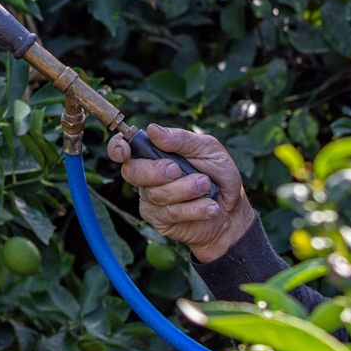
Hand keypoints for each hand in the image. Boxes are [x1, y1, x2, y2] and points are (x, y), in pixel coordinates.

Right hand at [106, 124, 256, 263]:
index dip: (117, 149)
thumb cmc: (219, 176)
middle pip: (132, 172)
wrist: (234, 212)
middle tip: (178, 170)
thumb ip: (181, 139)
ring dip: (185, 190)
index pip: (122, 148)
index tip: (125, 150)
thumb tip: (152, 130)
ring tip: (207, 187)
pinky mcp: (160, 220)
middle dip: (156, 171)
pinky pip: (170, 213)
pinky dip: (193, 209)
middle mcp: (146, 175)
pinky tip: (210, 207)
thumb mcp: (208, 149)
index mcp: (153, 153)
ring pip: (155, 194)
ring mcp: (150, 199)